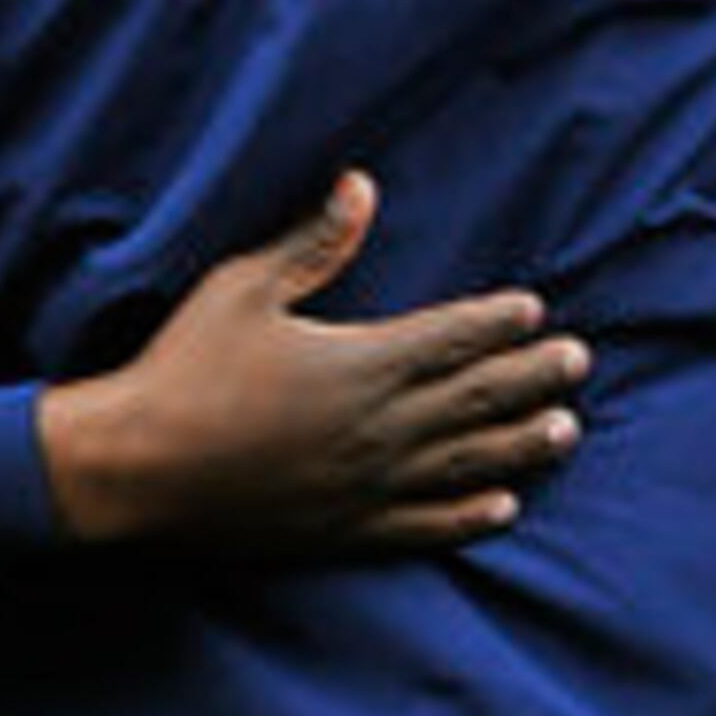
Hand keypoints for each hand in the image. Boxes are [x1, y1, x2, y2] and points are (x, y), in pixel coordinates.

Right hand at [35, 173, 587, 548]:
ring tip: (566, 430)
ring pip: (466, 462)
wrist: (137, 469)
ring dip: (521, 443)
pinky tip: (504, 507)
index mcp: (359, 363)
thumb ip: (312, 244)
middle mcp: (377, 427)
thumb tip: (361, 186)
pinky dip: (470, 515)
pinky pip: (425, 525)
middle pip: (475, 398)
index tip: (535, 309)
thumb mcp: (241, 289)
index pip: (451, 337)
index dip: (498, 322)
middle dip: (531, 376)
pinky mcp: (345, 529)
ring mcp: (366, 485)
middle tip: (578, 363)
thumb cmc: (183, 368)